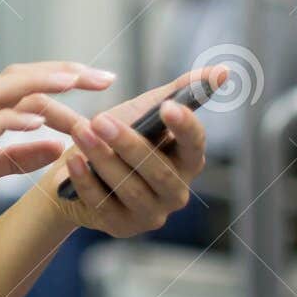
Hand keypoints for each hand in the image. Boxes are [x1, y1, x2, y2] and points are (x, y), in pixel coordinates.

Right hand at [0, 61, 116, 265]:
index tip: (99, 82)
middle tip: (105, 76)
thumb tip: (56, 147)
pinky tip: (41, 123)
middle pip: (19, 77)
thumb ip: (15, 158)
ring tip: (77, 82)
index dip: (61, 78)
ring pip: (2, 90)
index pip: (23, 85)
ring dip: (43, 84)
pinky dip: (14, 120)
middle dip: (64, 72)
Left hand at [41, 66, 225, 238]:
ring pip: (129, 187)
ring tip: (80, 131)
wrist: (77, 169)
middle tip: (101, 119)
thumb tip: (223, 70)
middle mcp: (175, 192)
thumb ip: (181, 91)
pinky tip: (72, 159)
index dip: (184, 127)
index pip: (194, 145)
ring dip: (102, 158)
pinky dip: (86, 180)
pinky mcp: (120, 226)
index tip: (168, 107)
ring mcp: (150, 213)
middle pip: (158, 171)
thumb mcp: (145, 111)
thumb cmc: (117, 137)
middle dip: (129, 144)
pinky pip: (103, 204)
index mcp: (187, 161)